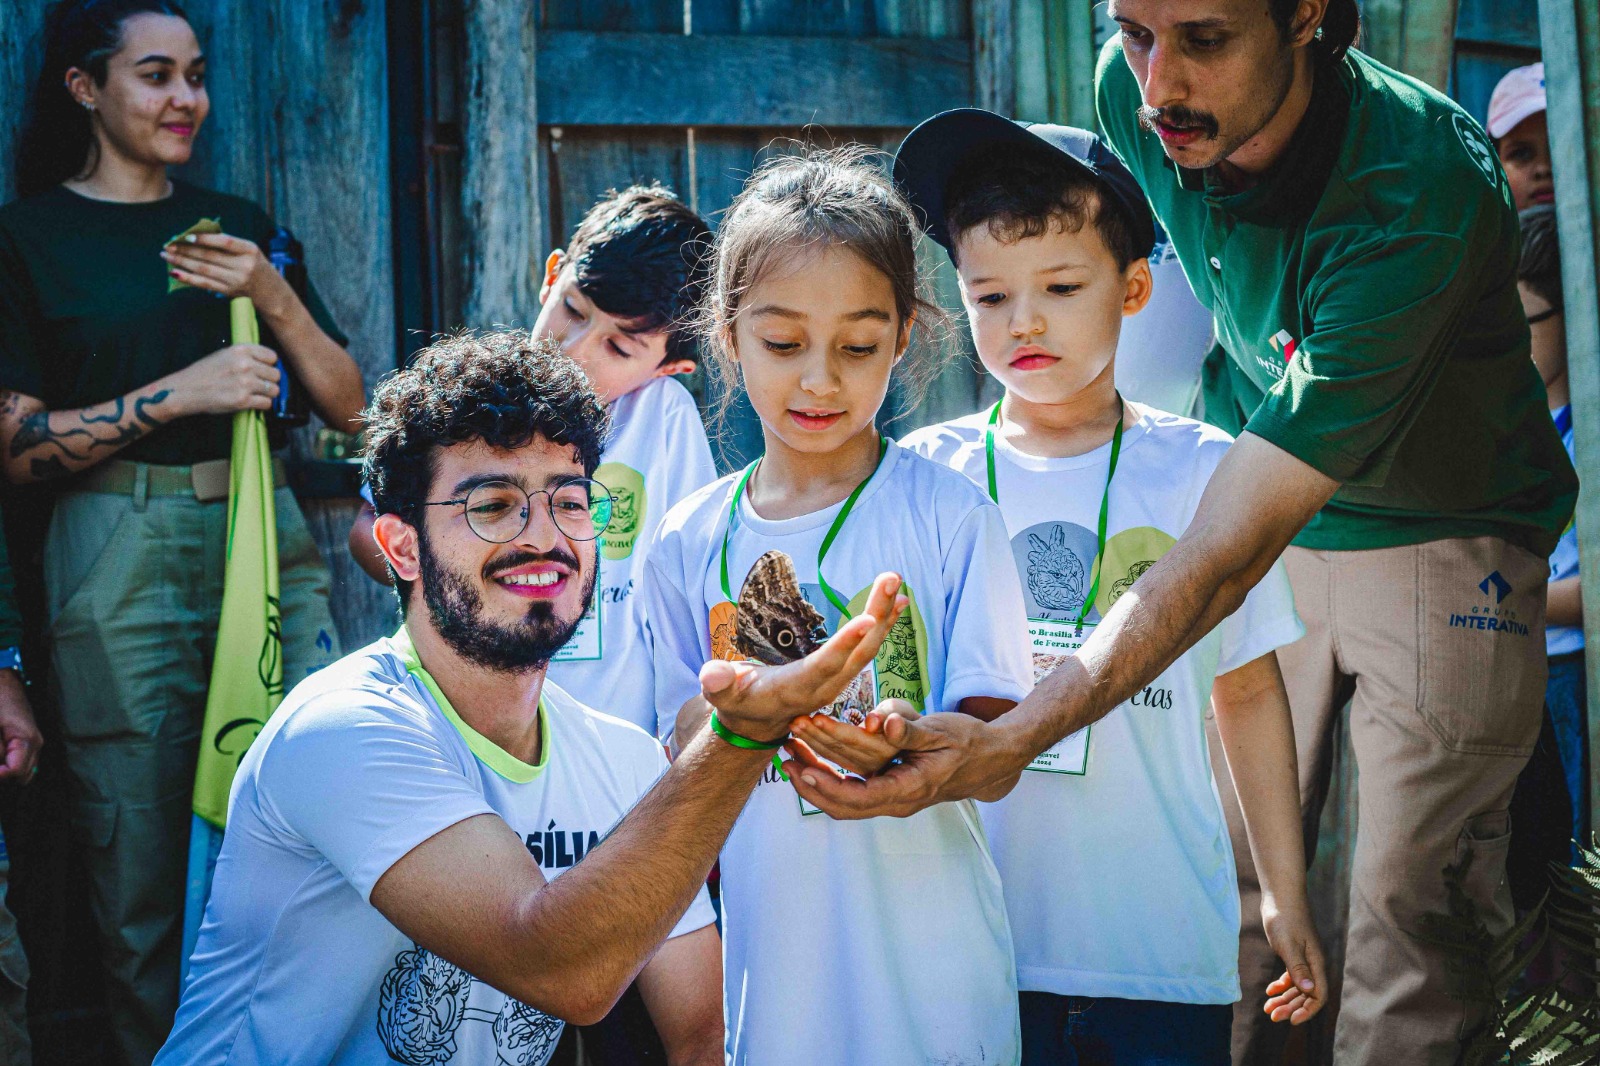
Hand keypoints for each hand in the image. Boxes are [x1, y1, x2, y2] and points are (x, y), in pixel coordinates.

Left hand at [0, 672, 41, 782]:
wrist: (4, 682)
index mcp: (28, 739)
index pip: (15, 771)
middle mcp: (35, 744)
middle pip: (21, 776)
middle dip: (3, 774)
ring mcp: (33, 744)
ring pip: (22, 773)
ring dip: (6, 771)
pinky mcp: (27, 742)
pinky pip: (20, 764)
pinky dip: (8, 766)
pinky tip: (1, 759)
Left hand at [162, 232, 293, 313]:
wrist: (273, 294)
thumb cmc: (257, 266)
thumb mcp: (249, 251)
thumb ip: (228, 244)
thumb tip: (194, 236)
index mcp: (250, 249)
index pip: (224, 242)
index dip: (204, 239)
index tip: (186, 236)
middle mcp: (244, 266)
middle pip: (210, 256)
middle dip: (185, 250)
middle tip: (168, 244)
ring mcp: (236, 280)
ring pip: (204, 269)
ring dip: (182, 262)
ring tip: (166, 256)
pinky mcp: (229, 292)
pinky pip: (204, 283)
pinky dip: (188, 278)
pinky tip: (174, 272)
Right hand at [166, 344, 280, 415]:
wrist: (186, 390)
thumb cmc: (205, 372)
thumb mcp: (224, 354)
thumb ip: (246, 356)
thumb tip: (271, 364)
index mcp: (241, 350)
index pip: (273, 357)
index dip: (269, 365)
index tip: (263, 370)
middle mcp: (245, 365)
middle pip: (276, 374)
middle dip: (270, 381)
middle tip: (259, 385)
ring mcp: (245, 383)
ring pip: (274, 390)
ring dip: (268, 394)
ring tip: (256, 394)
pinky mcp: (243, 400)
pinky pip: (267, 403)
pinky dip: (262, 404)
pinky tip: (253, 402)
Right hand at [699, 573, 905, 743]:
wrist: (755, 719)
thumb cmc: (736, 700)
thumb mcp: (721, 694)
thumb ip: (718, 684)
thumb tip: (713, 674)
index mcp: (797, 689)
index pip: (825, 666)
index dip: (845, 644)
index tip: (868, 620)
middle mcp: (824, 686)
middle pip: (857, 652)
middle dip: (876, 616)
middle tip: (891, 580)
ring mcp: (836, 680)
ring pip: (866, 647)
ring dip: (884, 615)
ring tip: (896, 582)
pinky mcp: (840, 670)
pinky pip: (865, 646)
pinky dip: (881, 623)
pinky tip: (896, 601)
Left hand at [785, 706, 1027, 817]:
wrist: (989, 761)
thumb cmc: (968, 741)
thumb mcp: (943, 730)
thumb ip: (911, 728)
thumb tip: (884, 723)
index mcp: (908, 789)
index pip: (858, 798)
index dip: (827, 786)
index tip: (803, 768)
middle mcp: (896, 801)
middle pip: (842, 805)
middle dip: (809, 782)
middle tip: (783, 756)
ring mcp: (891, 800)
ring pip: (842, 801)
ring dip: (813, 779)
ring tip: (787, 754)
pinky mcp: (888, 791)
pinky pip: (851, 792)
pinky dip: (828, 777)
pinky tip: (810, 758)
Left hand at [1261, 899, 1326, 1024]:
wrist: (1280, 896)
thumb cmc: (1285, 917)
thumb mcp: (1288, 944)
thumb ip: (1298, 968)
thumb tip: (1310, 992)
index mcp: (1316, 963)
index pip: (1319, 995)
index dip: (1308, 1010)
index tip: (1292, 1020)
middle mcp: (1313, 964)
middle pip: (1306, 994)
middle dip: (1291, 1007)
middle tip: (1273, 1016)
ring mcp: (1303, 959)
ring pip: (1297, 987)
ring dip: (1284, 999)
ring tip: (1268, 1009)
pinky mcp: (1293, 953)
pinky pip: (1291, 976)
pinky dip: (1281, 985)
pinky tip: (1269, 991)